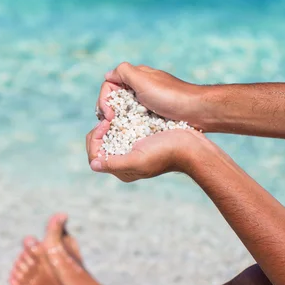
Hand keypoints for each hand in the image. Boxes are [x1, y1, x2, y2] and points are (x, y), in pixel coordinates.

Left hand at [85, 120, 205, 181]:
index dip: (95, 140)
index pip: (95, 157)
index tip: (105, 124)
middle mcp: (125, 162)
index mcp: (122, 170)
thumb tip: (93, 165)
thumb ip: (114, 163)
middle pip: (100, 146)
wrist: (191, 146)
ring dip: (108, 125)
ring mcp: (133, 150)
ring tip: (114, 115)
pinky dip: (119, 122)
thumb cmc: (165, 153)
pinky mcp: (141, 140)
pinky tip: (123, 113)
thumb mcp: (137, 159)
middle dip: (99, 131)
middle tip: (108, 117)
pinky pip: (122, 130)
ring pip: (110, 137)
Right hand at [100, 63, 204, 128]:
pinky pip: (134, 120)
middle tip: (108, 124)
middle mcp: (139, 88)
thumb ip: (124, 72)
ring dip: (116, 120)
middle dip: (107, 111)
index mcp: (135, 78)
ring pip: (122, 110)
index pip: (109, 86)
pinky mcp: (153, 115)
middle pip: (114, 99)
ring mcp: (146, 102)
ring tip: (115, 130)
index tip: (108, 115)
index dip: (104, 100)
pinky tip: (128, 134)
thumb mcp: (144, 80)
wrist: (196, 111)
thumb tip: (108, 74)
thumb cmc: (170, 96)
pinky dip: (128, 126)